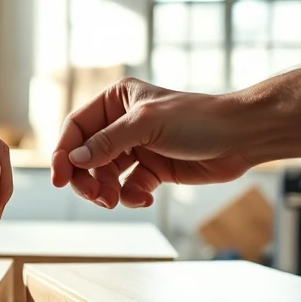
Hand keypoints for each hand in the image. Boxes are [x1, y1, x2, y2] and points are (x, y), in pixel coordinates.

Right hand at [51, 78, 252, 208]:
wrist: (241, 137)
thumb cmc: (198, 119)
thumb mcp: (146, 124)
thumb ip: (108, 142)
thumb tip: (74, 160)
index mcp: (116, 100)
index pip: (77, 128)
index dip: (64, 153)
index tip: (59, 179)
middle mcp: (122, 123)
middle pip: (87, 156)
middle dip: (87, 179)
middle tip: (95, 197)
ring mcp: (137, 147)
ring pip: (105, 176)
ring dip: (107, 191)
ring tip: (116, 201)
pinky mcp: (152, 170)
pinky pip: (128, 188)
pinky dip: (131, 196)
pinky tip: (143, 199)